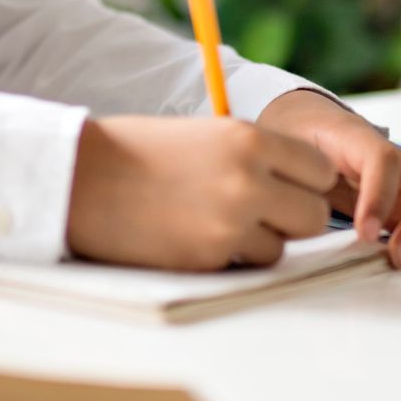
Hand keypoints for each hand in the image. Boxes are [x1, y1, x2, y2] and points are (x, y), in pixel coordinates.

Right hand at [66, 115, 337, 271]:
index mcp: (249, 140)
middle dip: (290, 217)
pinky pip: (245, 266)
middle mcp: (249, 181)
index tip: (284, 184)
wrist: (81, 178)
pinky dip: (228, 257)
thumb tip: (298, 181)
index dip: (304, 181)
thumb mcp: (204, 134)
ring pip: (282, 247)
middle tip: (258, 211)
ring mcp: (231, 224)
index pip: (319, 169)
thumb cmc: (138, 151)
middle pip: (313, 215)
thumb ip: (252, 154)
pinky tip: (193, 235)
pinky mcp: (209, 259)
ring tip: (216, 222)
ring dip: (259, 241)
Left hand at [256, 88, 400, 268]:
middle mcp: (390, 149)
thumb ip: (294, 184)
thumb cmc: (297, 141)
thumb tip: (296, 225)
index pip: (382, 158)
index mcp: (352, 137)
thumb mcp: (286, 157)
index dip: (380, 196)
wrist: (307, 121)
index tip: (365, 233)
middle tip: (398, 256)